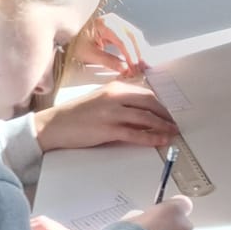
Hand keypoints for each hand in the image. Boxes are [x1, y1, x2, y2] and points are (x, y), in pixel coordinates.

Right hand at [35, 81, 178, 151]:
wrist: (54, 125)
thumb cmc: (77, 115)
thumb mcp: (100, 100)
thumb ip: (120, 102)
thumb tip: (142, 111)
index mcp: (115, 88)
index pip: (145, 94)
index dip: (161, 104)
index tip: (171, 112)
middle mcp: (115, 97)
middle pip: (150, 103)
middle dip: (166, 114)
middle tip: (176, 123)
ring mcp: (112, 113)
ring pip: (146, 118)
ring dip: (163, 126)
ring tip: (173, 133)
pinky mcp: (108, 129)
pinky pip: (135, 134)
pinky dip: (150, 138)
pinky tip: (160, 141)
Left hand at [77, 15, 146, 81]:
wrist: (68, 35)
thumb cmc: (76, 43)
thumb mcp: (90, 54)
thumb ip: (108, 61)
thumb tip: (126, 69)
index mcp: (103, 24)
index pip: (122, 40)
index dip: (131, 55)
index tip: (134, 67)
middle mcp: (113, 20)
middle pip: (133, 36)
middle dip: (140, 53)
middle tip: (143, 68)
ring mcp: (117, 22)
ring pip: (135, 36)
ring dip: (141, 50)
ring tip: (144, 65)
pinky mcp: (119, 28)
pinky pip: (132, 37)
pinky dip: (137, 48)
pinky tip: (140, 58)